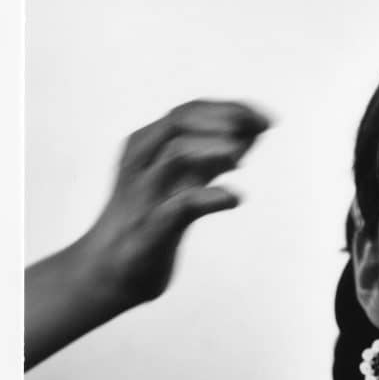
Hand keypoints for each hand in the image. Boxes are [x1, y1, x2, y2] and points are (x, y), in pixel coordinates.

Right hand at [75, 99, 270, 308]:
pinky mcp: (152, 229)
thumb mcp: (184, 181)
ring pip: (176, 154)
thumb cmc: (152, 219)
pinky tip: (234, 198)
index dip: (230, 109)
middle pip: (180, 122)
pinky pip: (180, 207)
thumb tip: (254, 131)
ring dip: (214, 149)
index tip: (267, 118)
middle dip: (225, 119)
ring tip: (242, 155)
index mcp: (147, 145)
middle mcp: (142, 162)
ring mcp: (146, 194)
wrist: (111, 270)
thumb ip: (216, 156)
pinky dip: (210, 198)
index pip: (188, 111)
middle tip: (262, 126)